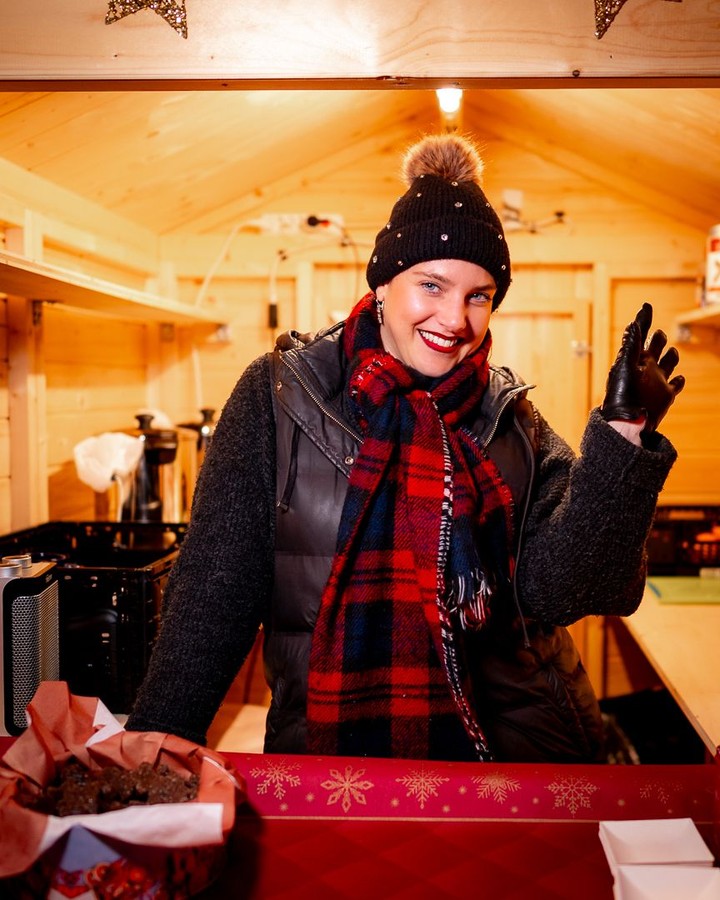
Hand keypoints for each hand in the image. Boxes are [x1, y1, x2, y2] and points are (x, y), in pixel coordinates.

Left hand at [601, 303, 684, 432]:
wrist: (628, 422)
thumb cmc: (622, 395)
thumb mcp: (625, 366)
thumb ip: (630, 345)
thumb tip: (633, 323)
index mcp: (634, 358)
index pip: (640, 334)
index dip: (643, 320)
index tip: (646, 305)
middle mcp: (646, 368)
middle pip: (655, 347)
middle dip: (658, 338)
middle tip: (658, 334)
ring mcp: (657, 381)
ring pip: (668, 363)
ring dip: (672, 356)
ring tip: (672, 351)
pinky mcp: (666, 396)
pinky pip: (675, 385)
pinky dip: (679, 381)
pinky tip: (680, 378)